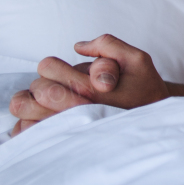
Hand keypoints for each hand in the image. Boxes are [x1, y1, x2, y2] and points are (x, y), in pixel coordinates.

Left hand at [9, 35, 166, 135]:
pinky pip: (30, 129)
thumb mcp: (138, 59)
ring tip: (58, 103)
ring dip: (38, 104)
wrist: (152, 124)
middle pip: (36, 88)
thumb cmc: (144, 89)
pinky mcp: (63, 140)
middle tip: (62, 87)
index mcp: (90, 87)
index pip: (48, 67)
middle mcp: (76, 109)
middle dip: (46, 83)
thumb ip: (108, 44)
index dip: (56, 65)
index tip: (69, 72)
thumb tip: (78, 47)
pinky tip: (53, 119)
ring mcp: (68, 127)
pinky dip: (35, 122)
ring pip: (29, 110)